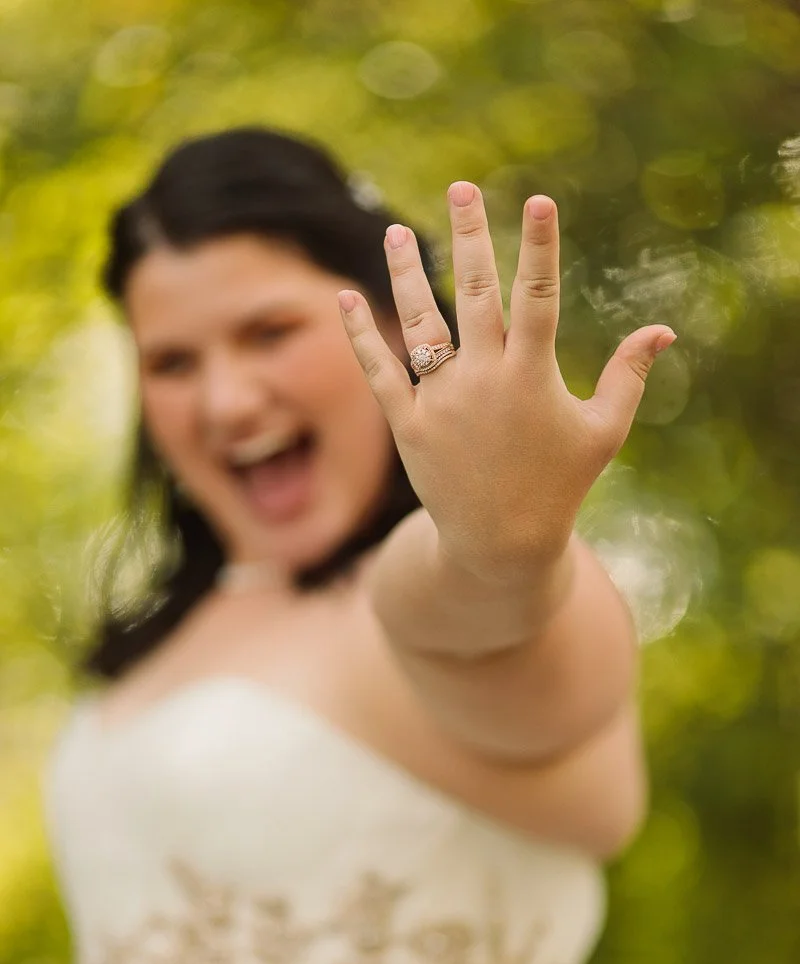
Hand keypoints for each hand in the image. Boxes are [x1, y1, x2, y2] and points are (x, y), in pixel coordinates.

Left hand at [338, 182, 675, 580]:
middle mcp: (484, 380)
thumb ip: (630, 376)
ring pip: (421, 324)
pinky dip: (362, 335)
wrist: (501, 545)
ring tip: (396, 230)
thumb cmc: (560, 486)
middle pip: (475, 294)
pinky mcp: (409, 425)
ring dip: (406, 273)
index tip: (539, 199)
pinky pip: (381, 372)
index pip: (539, 298)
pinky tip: (347, 296)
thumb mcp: (603, 432)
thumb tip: (663, 331)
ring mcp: (442, 402)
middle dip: (470, 236)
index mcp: (533, 376)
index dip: (540, 247)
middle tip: (461, 188)